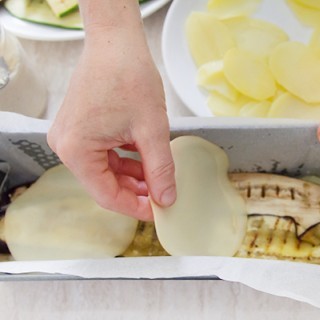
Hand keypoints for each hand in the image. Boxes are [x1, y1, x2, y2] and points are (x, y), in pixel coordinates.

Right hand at [48, 23, 175, 220]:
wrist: (116, 42)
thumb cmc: (129, 77)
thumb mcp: (152, 130)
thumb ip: (160, 169)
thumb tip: (166, 199)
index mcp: (77, 150)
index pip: (107, 195)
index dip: (135, 208)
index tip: (159, 212)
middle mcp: (66, 145)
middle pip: (104, 183)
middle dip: (136, 191)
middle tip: (163, 195)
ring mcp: (71, 135)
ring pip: (105, 169)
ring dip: (132, 176)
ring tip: (159, 178)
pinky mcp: (80, 126)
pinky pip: (103, 154)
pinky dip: (125, 160)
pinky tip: (146, 161)